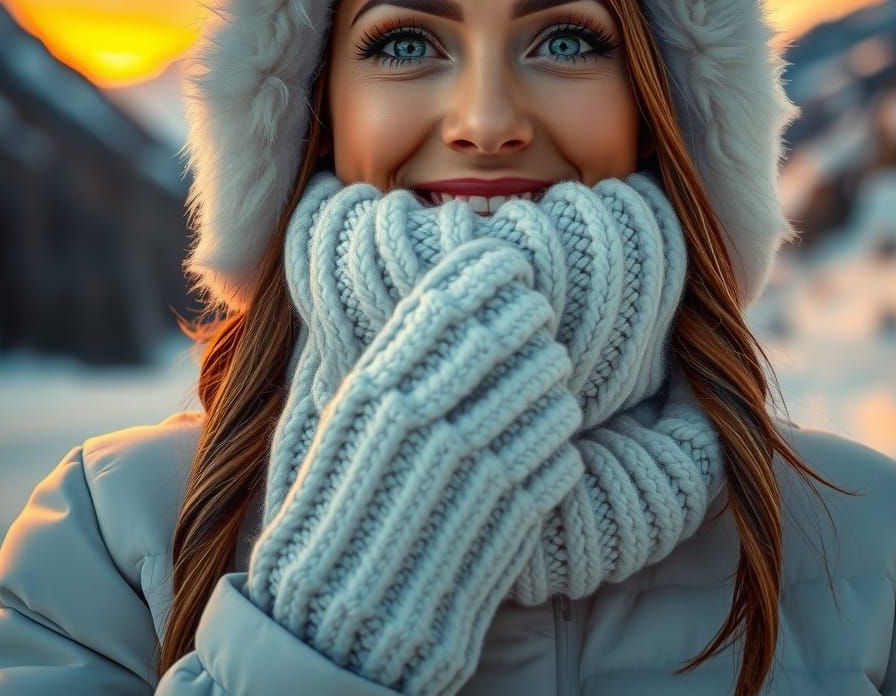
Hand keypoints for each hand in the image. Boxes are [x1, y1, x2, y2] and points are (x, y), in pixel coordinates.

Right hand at [247, 237, 583, 695]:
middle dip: (530, 316)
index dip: (487, 274)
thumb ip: (380, 375)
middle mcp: (421, 425)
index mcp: (369, 396)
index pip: (443, 305)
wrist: (334, 631)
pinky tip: (557, 437)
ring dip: (555, 378)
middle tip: (539, 313)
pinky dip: (564, 440)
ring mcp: (468, 475)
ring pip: (542, 394)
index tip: (510, 263)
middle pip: (501, 339)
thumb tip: (432, 313)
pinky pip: (558, 459)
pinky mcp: (507, 525)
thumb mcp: (333, 436)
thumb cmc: (332, 522)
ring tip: (552, 376)